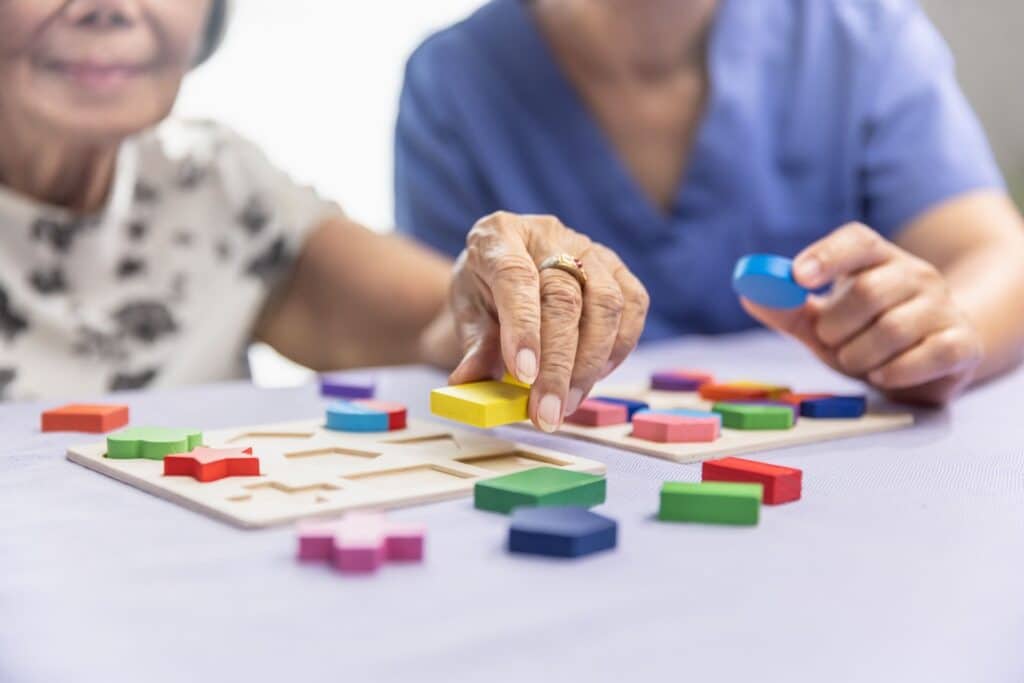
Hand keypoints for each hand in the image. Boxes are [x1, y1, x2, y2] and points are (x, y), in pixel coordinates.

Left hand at [444, 211, 648, 430]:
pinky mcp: (617, 267)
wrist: (502, 274)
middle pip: (565, 297)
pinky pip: (633, 306)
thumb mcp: (467, 316)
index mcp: (498, 236)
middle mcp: (547, 234)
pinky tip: (594, 378)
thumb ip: (474, 347)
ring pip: (606, 304)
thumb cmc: (483, 294)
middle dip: (558, 365)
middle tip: (548, 413)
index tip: (524, 375)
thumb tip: (470, 383)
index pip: (515, 277)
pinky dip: (618, 349)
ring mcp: (588, 247)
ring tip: (567, 404)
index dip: (523, 328)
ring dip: (590, 364)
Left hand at [742, 223, 982, 403]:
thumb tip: (748, 292)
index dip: (827, 256)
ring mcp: (944, 307)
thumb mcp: (823, 323)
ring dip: (860, 355)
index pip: (858, 241)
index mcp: (878, 260)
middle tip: (830, 340)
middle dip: (837, 326)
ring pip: (893, 329)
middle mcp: (917, 275)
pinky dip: (896, 372)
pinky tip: (884, 374)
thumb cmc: (867, 336)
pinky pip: (928, 355)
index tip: (799, 277)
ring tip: (857, 359)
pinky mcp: (963, 343)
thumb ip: (788, 309)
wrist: (928, 363)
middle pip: (869, 290)